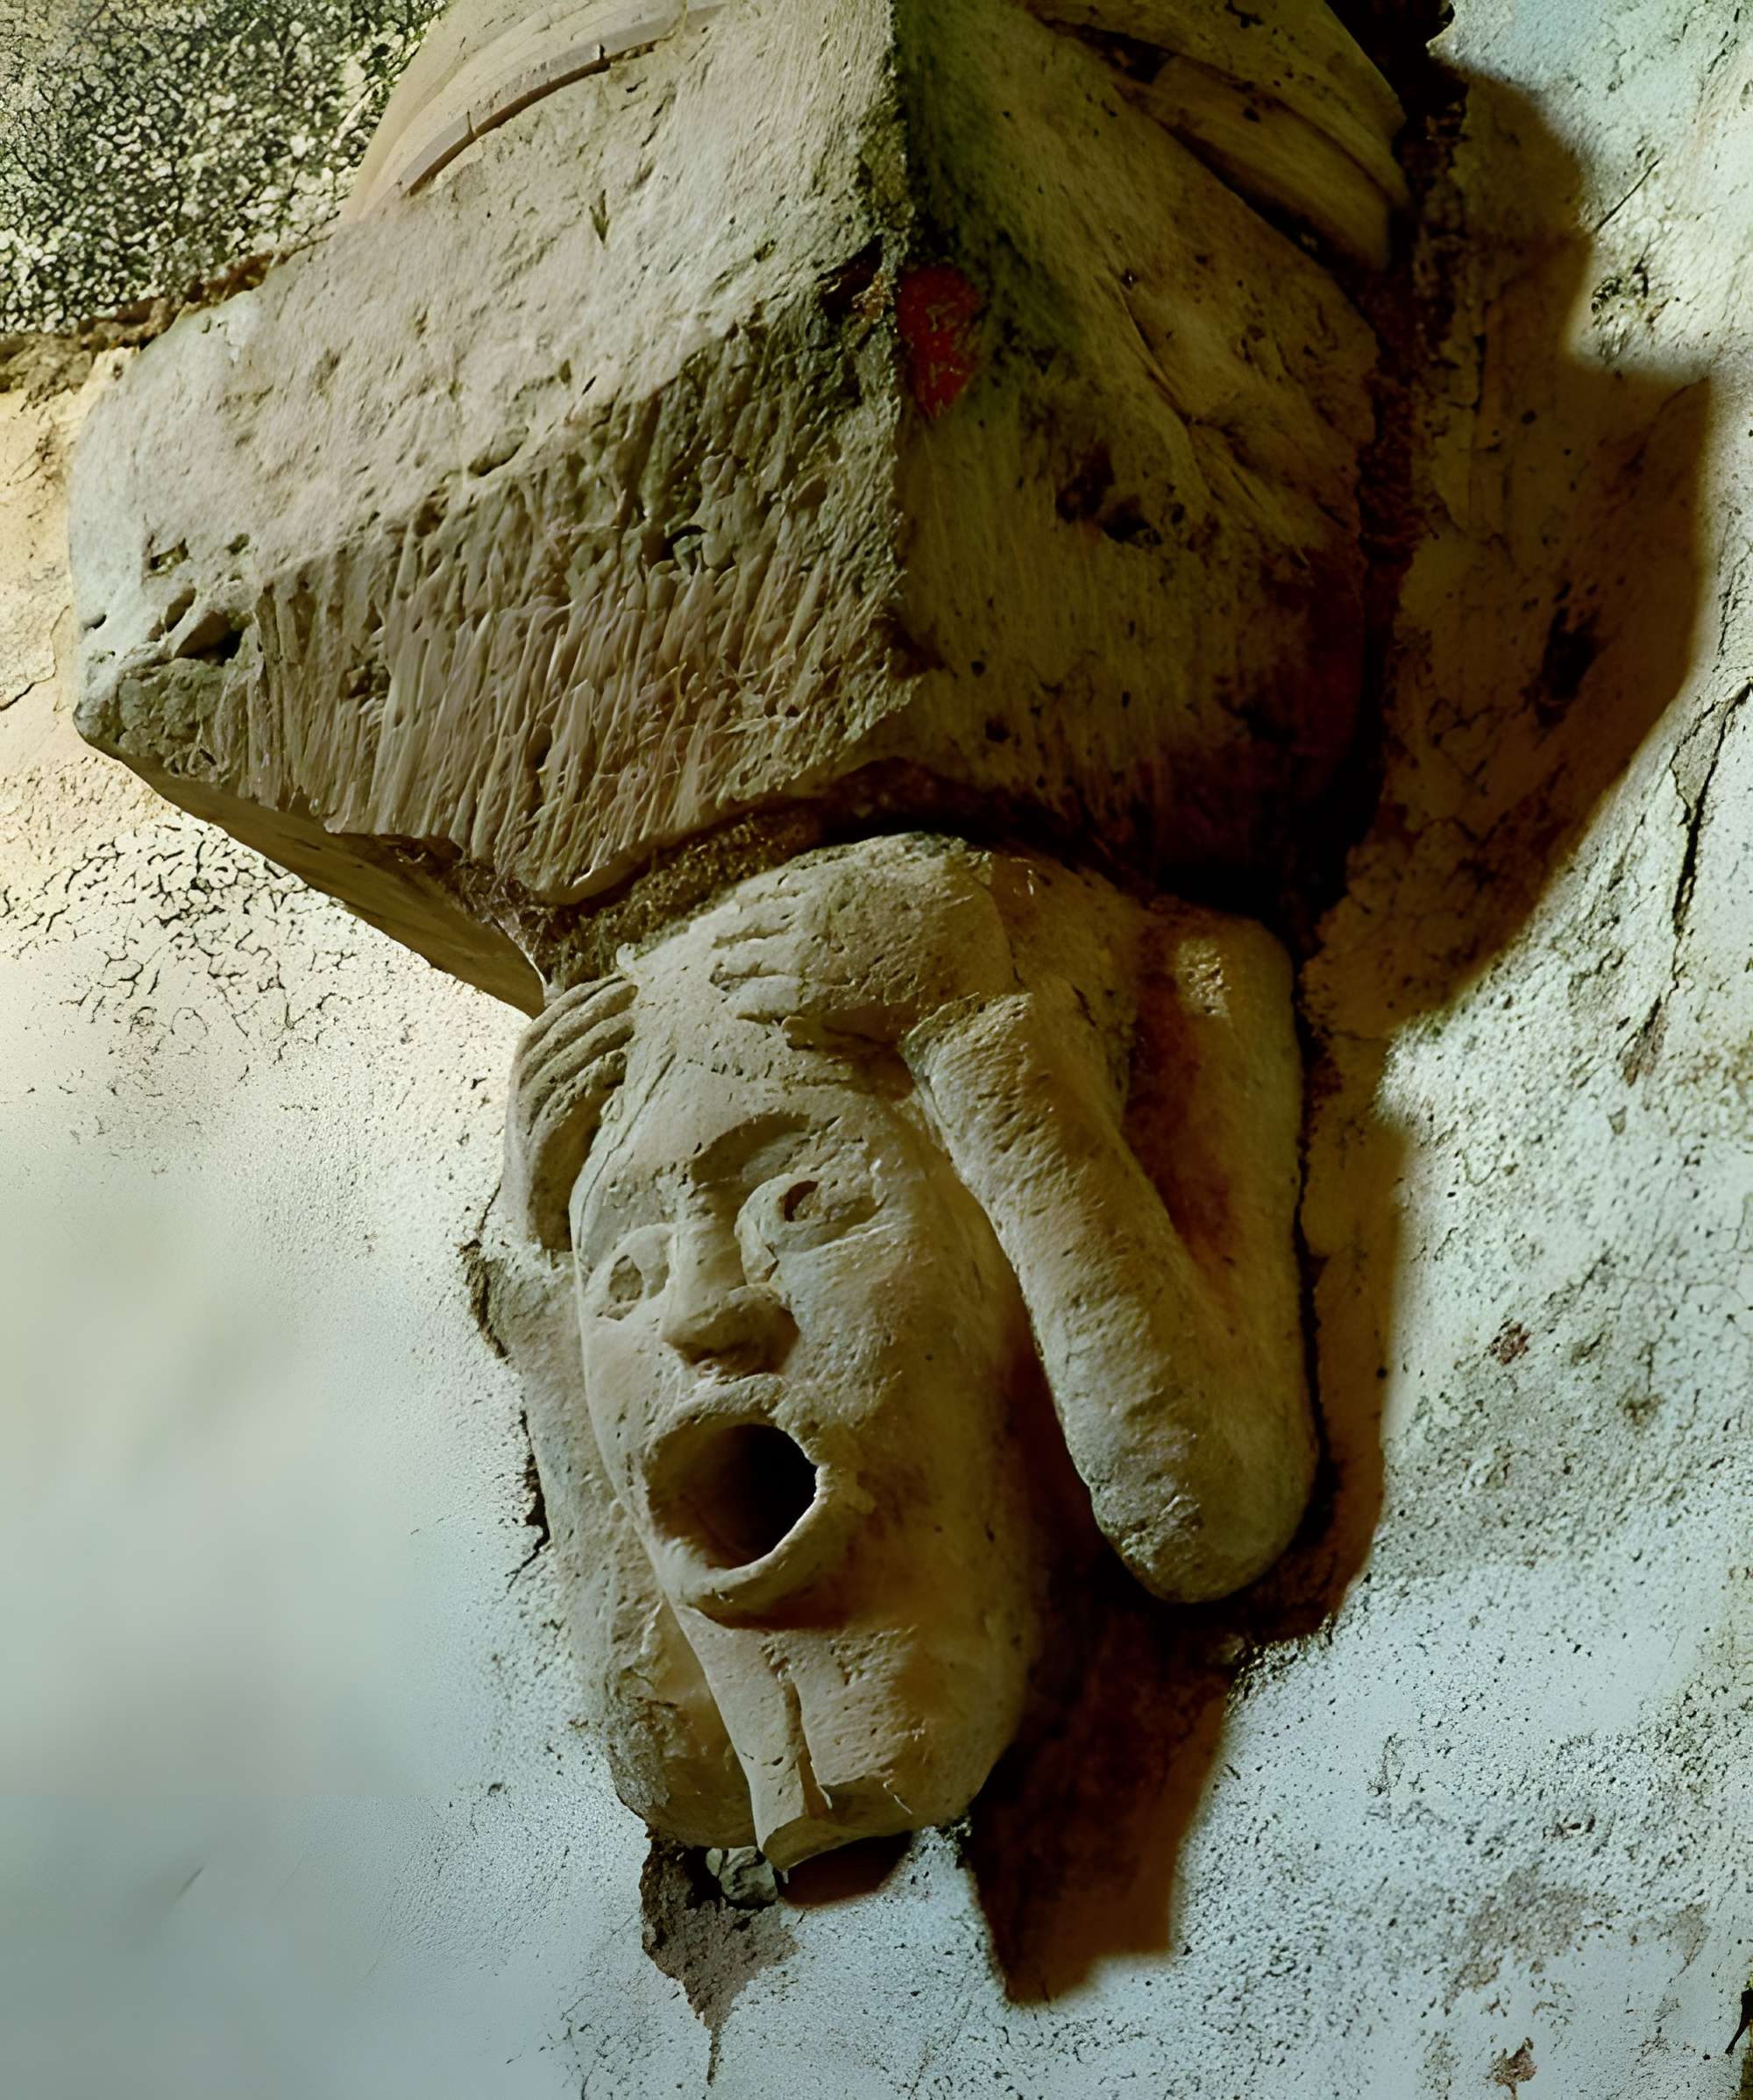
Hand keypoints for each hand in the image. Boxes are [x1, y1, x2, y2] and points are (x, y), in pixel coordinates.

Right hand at [505, 975, 635, 1248]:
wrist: (538, 1202)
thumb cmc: (564, 1137)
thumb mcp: (571, 1088)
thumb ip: (587, 1054)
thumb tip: (630, 1015)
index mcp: (529, 1060)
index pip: (556, 1014)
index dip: (589, 994)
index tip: (625, 977)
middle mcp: (524, 1080)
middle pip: (560, 1032)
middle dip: (597, 1008)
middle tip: (635, 989)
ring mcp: (530, 1111)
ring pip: (564, 1062)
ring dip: (598, 1039)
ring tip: (634, 1021)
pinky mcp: (542, 1141)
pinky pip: (567, 1103)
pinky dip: (593, 1081)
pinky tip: (620, 1067)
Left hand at [710, 848, 1017, 1044]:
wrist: (959, 1000)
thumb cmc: (962, 942)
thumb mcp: (944, 883)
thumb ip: (911, 866)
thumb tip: (895, 856)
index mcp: (841, 885)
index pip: (785, 885)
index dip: (760, 896)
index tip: (744, 902)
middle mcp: (814, 918)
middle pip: (759, 921)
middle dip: (736, 930)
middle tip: (718, 938)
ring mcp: (808, 961)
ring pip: (753, 960)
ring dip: (732, 965)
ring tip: (717, 972)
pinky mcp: (811, 1002)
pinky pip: (765, 1000)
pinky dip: (748, 1003)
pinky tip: (737, 1008)